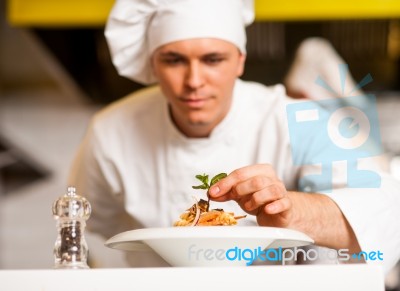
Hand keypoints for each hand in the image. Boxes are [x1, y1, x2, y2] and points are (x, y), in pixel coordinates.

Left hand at [209, 164, 361, 251]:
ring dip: (254, 200)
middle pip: (255, 180)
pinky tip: (266, 210)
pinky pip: (282, 202)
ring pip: (268, 190)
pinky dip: (273, 206)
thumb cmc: (260, 200)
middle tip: (235, 198)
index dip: (225, 183)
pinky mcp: (287, 204)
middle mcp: (271, 178)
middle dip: (240, 191)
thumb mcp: (241, 194)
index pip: (240, 173)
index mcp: (259, 170)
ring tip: (249, 207)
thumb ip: (226, 192)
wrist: (279, 213)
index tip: (213, 192)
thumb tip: (211, 193)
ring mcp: (281, 190)